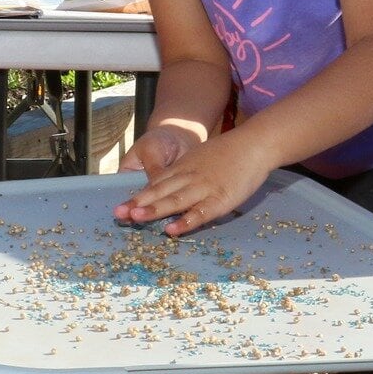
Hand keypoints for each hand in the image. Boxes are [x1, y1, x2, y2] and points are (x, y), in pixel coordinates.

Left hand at [116, 126, 274, 235]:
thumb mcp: (201, 157)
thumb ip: (187, 172)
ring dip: (154, 209)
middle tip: (117, 214)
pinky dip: (185, 222)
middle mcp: (189, 177)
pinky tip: (171, 230)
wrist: (255, 144)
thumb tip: (173, 188)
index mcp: (183, 168)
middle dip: (137, 203)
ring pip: (174, 200)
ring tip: (135, 218)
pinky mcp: (220, 199)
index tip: (120, 207)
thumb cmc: (230, 153)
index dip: (138, 196)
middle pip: (159, 191)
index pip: (155, 184)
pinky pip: (199, 213)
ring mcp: (204, 188)